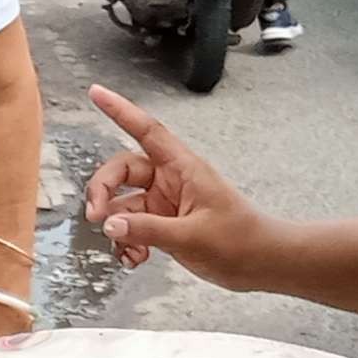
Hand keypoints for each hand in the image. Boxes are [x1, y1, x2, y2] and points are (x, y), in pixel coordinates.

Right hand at [81, 84, 268, 285]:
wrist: (262, 263)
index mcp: (183, 168)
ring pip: (123, 204)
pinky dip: (127, 242)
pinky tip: (135, 258)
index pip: (146, 131)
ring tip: (124, 248)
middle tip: (96, 216)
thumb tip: (111, 225)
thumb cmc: (242, 240)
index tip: (97, 93)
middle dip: (103, 190)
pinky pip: (132, 227)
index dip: (120, 110)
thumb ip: (147, 229)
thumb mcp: (192, 235)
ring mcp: (166, 203)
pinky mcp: (164, 225)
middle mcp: (171, 181)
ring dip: (116, 226)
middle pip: (122, 170)